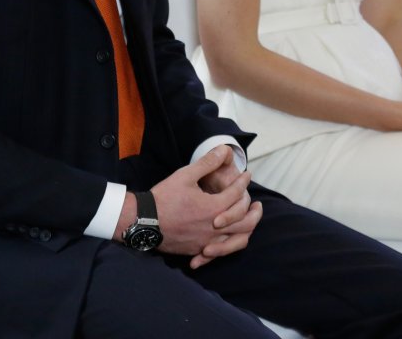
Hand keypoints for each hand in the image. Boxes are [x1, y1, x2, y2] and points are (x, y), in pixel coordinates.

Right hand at [149, 146, 260, 268]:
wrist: (144, 221)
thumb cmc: (164, 197)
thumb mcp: (185, 175)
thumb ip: (207, 163)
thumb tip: (223, 149)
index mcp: (214, 207)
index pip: (236, 194)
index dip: (243, 182)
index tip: (247, 175)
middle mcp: (215, 227)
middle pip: (245, 222)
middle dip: (254, 212)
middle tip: (257, 205)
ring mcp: (207, 241)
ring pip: (237, 240)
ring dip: (246, 230)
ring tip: (248, 223)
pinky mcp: (198, 250)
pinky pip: (220, 252)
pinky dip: (229, 246)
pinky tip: (228, 241)